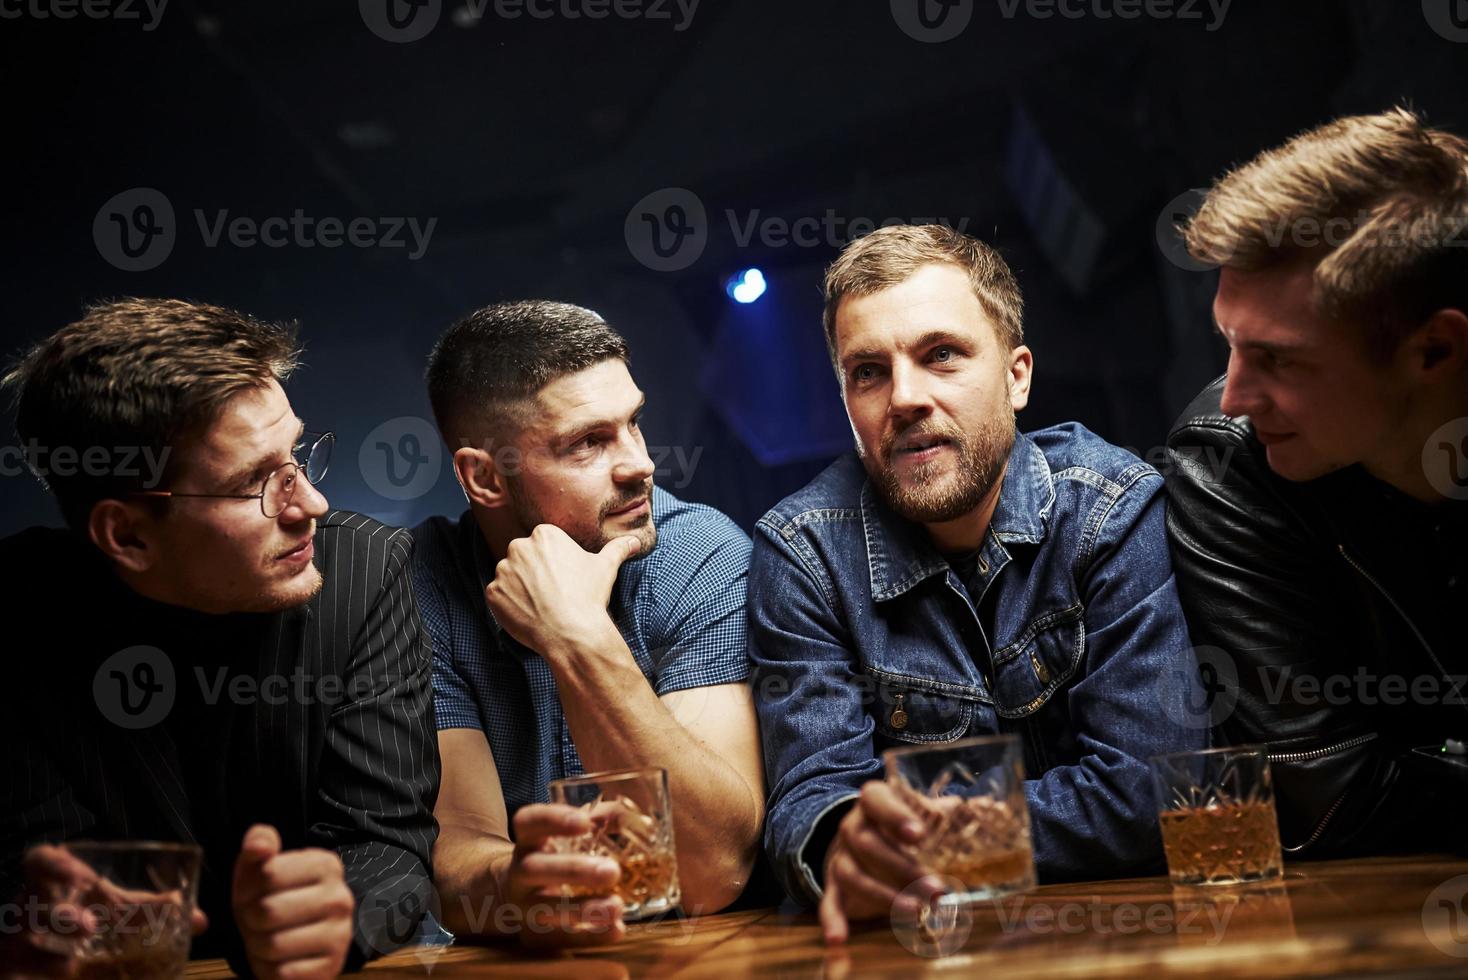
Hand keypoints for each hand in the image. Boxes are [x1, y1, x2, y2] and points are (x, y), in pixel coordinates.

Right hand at [1, 845, 207, 979]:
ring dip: (46, 955)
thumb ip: (152, 911)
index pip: (40, 861)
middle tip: (90, 927)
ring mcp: (14, 937)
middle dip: (60, 915)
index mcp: (53, 882)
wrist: (45, 956)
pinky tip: (65, 975)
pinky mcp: (8, 965)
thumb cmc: (85, 917)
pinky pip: (14, 967)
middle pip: (31, 903)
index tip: (80, 874)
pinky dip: (38, 971)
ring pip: (21, 940)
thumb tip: (200, 921)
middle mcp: (29, 906)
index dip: (55, 865)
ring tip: (71, 968)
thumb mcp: (115, 909)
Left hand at [232, 825, 353, 979]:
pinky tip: (280, 959)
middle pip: (267, 911)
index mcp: (326, 865)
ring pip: (271, 945)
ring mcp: (340, 934)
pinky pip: (282, 973)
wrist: (297, 942)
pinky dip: (270, 970)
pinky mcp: (331, 967)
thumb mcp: (261, 867)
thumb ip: (258, 844)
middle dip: (249, 920)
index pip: (268, 873)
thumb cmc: (274, 899)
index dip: (246, 888)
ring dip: (257, 947)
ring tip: (267, 938)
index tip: (252, 893)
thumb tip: (259, 845)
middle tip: (256, 920)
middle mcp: (340, 897)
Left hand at [484, 525, 641, 655]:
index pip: (544, 545)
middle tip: (553, 594)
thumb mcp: (606, 568)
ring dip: (521, 589)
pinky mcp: (492, 593)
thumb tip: (635, 541)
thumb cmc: (588, 597)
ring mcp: (502, 571)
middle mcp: (518, 547)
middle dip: (535, 574)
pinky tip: (529, 614)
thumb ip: (618, 549)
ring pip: (510, 577)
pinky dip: (509, 605)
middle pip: (524, 558)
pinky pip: (498, 596)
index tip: (564, 579)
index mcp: (544, 534)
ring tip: (542, 606)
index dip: (554, 564)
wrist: (571, 632)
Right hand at [499, 804, 624, 947]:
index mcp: (527, 840)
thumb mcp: (564, 833)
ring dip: (583, 910)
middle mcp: (519, 872)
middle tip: (612, 871)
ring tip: (617, 907)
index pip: (528, 822)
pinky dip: (589, 937)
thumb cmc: (553, 855)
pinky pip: (558, 939)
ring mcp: (523, 905)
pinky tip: (616, 930)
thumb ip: (598, 820)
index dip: (554, 819)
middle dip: (574, 870)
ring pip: (545, 909)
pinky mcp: (533, 935)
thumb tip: (628, 817)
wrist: (513, 893)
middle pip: (535, 869)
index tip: (585, 822)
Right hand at [819, 782, 943, 944]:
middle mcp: (852, 827)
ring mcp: (839, 856)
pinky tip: (838, 939)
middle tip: (937, 889)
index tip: (919, 835)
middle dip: (902, 868)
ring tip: (915, 913)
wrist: (857, 840)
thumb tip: (990, 809)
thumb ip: (950, 815)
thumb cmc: (900, 827)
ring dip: (883, 896)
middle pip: (867, 844)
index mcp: (873, 803)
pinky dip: (832, 920)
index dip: (895, 816)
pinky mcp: (833, 885)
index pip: (876, 799)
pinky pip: (828, 901)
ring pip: (853, 874)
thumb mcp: (920, 814)